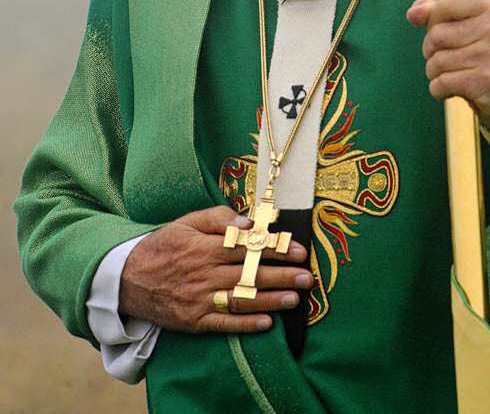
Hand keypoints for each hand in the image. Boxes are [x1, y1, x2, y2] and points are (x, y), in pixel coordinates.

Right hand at [119, 205, 312, 334]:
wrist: (128, 278)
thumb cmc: (164, 245)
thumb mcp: (187, 222)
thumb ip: (219, 218)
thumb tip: (248, 222)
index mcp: (205, 247)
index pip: (247, 247)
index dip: (275, 249)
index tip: (298, 250)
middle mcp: (204, 274)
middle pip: (249, 274)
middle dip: (282, 276)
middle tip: (307, 277)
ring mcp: (199, 299)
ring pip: (241, 300)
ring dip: (271, 300)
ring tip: (295, 300)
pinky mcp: (194, 321)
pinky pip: (223, 324)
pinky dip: (246, 325)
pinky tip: (267, 323)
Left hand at [406, 0, 489, 151]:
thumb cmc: (472, 51)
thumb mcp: (454, 24)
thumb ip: (430, 11)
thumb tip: (413, 14)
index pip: (442, 7)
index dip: (434, 23)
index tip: (450, 33)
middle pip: (436, 36)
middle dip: (431, 51)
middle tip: (450, 57)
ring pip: (436, 62)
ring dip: (434, 72)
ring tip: (453, 73)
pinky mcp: (487, 82)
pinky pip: (441, 83)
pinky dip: (438, 89)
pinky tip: (453, 89)